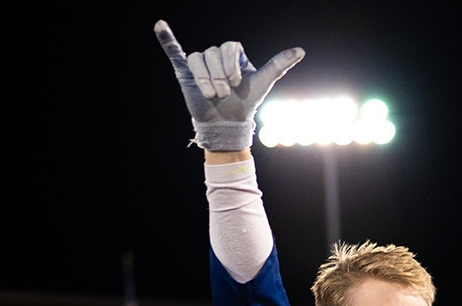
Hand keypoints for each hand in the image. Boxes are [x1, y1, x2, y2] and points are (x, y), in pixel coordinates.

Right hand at [154, 20, 303, 150]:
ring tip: (212, 95)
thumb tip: (301, 50)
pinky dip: (166, 40)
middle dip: (219, 76)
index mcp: (233, 55)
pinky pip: (174, 52)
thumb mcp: (264, 81)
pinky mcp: (186, 72)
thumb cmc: (247, 102)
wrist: (228, 123)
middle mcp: (216, 57)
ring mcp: (200, 64)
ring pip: (197, 59)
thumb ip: (279, 64)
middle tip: (224, 93)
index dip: (231, 65)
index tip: (236, 83)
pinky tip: (160, 26)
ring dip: (205, 80)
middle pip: (212, 53)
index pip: (228, 46)